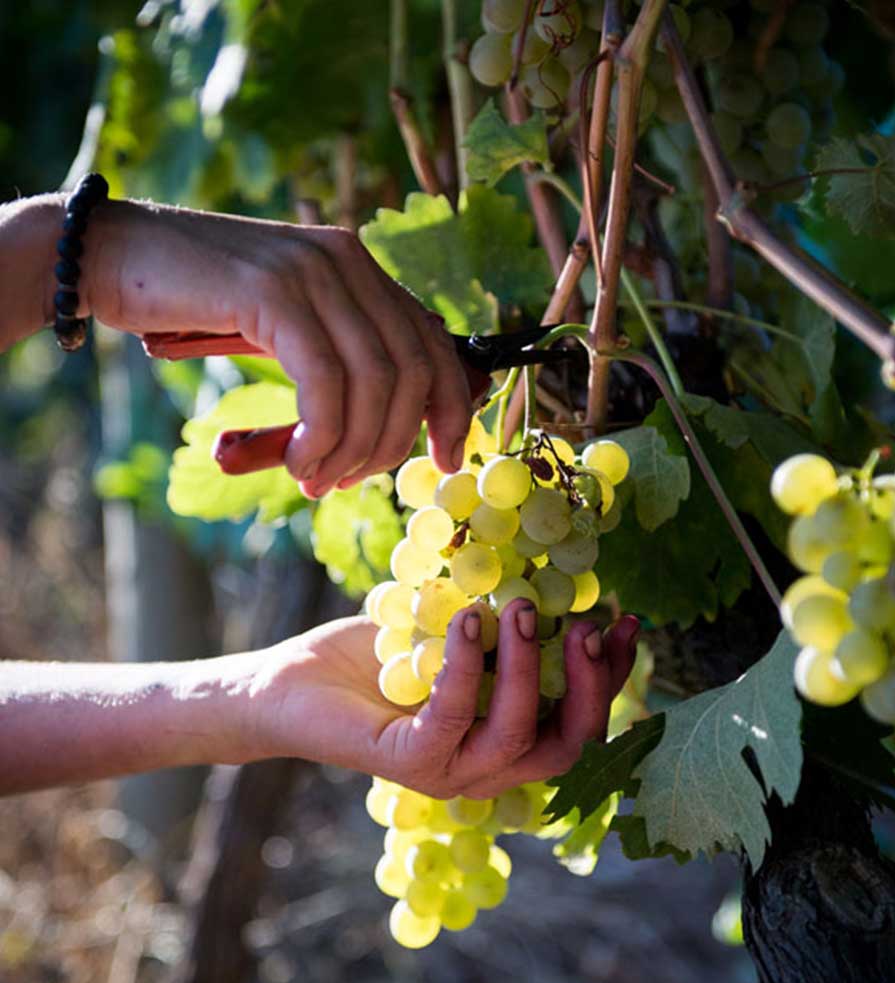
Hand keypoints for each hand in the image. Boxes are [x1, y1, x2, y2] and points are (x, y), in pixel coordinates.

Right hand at [85, 200, 473, 494]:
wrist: (108, 256)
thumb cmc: (192, 304)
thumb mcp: (282, 328)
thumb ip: (334, 360)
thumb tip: (376, 438)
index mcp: (358, 267)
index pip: (434, 343)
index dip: (454, 407)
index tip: (449, 461)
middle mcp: (347, 260)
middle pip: (413, 371)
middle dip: (390, 442)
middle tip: (346, 480)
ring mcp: (313, 270)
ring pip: (374, 382)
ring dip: (352, 449)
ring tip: (315, 477)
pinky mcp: (273, 292)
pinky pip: (325, 383)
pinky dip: (322, 435)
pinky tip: (300, 461)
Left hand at [249, 603, 640, 798]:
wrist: (292, 684)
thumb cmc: (379, 657)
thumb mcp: (455, 633)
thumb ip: (506, 625)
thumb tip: (557, 581)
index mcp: (506, 739)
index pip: (581, 721)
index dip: (612, 677)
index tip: (627, 620)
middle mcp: (487, 767)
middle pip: (569, 744)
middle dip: (589, 684)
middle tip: (588, 625)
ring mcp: (449, 772)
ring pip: (518, 735)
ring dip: (526, 665)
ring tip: (516, 607)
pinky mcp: (408, 762)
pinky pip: (453, 716)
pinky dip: (468, 664)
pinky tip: (468, 619)